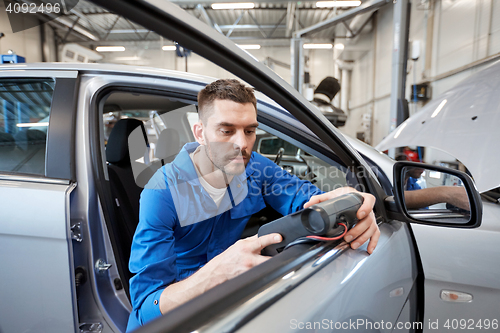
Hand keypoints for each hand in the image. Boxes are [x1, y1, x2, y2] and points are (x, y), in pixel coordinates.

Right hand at [159, 233, 281, 313]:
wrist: (217, 273)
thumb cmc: (226, 259)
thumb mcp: (238, 245)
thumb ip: (251, 240)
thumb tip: (263, 235)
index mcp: (245, 247)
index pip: (261, 240)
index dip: (271, 238)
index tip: (279, 237)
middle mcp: (248, 258)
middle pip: (269, 258)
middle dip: (276, 257)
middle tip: (282, 254)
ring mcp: (250, 269)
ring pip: (266, 266)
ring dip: (268, 264)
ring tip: (266, 263)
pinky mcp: (250, 277)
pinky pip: (261, 273)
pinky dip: (262, 271)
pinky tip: (259, 270)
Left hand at [303, 187, 379, 253]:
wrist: (347, 197)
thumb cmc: (342, 196)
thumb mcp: (331, 195)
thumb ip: (319, 199)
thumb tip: (307, 206)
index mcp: (359, 198)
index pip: (368, 200)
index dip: (366, 207)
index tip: (359, 214)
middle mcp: (367, 209)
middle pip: (368, 219)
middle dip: (358, 230)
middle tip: (347, 236)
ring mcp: (370, 218)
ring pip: (371, 229)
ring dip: (362, 238)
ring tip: (352, 244)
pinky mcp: (371, 226)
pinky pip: (375, 234)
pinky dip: (373, 243)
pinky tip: (369, 249)